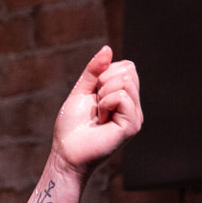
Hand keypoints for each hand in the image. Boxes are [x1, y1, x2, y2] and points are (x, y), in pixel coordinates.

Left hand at [51, 46, 141, 177]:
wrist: (66, 154)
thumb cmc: (71, 127)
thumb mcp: (81, 91)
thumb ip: (93, 71)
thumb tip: (107, 48)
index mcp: (124, 96)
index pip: (127, 66)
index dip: (105, 73)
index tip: (94, 95)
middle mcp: (133, 105)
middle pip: (129, 70)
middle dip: (104, 81)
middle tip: (96, 106)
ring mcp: (135, 116)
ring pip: (126, 81)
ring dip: (103, 94)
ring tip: (98, 114)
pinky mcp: (132, 125)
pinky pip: (122, 96)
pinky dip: (105, 103)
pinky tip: (101, 119)